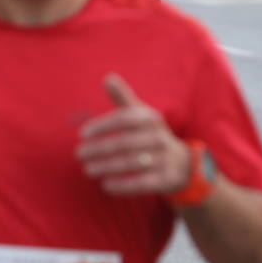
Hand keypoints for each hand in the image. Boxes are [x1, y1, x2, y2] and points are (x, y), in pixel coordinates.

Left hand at [77, 74, 191, 195]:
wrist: (183, 163)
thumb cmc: (150, 134)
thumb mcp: (141, 114)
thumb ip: (122, 97)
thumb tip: (107, 77)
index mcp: (151, 119)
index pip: (124, 119)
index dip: (102, 125)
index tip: (82, 134)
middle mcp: (160, 137)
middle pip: (124, 143)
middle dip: (98, 149)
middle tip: (78, 154)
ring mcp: (165, 158)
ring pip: (131, 163)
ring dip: (106, 167)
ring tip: (87, 170)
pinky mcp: (167, 179)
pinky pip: (142, 183)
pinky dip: (123, 185)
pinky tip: (105, 185)